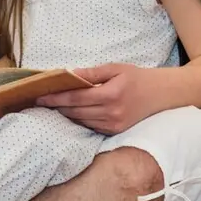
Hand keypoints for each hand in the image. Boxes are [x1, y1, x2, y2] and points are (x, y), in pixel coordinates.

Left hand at [35, 64, 173, 134]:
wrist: (162, 94)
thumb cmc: (136, 77)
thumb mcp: (115, 68)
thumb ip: (91, 73)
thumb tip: (68, 74)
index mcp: (111, 94)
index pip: (75, 97)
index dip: (55, 98)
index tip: (39, 97)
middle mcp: (112, 113)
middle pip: (75, 111)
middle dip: (56, 106)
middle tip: (40, 100)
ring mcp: (114, 125)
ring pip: (80, 121)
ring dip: (65, 113)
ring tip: (52, 105)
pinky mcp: (115, 131)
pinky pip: (90, 126)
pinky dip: (79, 119)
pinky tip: (71, 112)